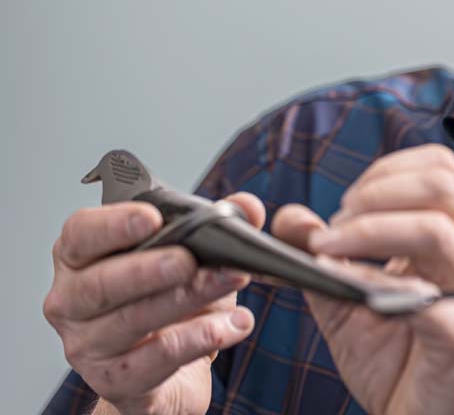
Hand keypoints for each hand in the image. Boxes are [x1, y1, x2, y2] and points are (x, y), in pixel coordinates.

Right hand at [43, 193, 264, 414]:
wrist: (172, 371)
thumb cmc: (171, 303)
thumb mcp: (194, 255)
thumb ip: (220, 223)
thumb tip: (248, 207)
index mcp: (81, 258)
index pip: (81, 235)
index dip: (113, 225)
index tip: (152, 218)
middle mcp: (71, 301)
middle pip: (101, 283)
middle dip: (150, 269)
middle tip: (190, 260)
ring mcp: (87, 346)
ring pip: (131, 320)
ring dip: (186, 299)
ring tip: (231, 280)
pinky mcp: (115, 381)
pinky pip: (155, 360)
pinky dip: (198, 338)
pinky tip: (232, 325)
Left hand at [271, 145, 453, 414]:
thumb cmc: (399, 364)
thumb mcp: (349, 301)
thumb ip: (324, 256)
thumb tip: (292, 216)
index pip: (439, 168)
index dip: (386, 171)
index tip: (346, 204)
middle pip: (441, 182)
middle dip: (375, 192)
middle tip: (337, 225)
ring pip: (436, 228)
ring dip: (370, 229)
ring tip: (331, 249)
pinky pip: (427, 297)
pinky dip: (379, 283)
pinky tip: (351, 293)